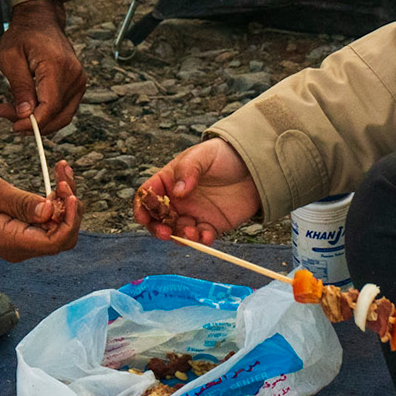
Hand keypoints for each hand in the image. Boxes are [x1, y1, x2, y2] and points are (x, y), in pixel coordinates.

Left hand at [0, 0, 85, 133]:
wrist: (41, 21)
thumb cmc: (24, 35)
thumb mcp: (11, 58)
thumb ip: (19, 87)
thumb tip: (25, 114)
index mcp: (57, 66)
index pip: (50, 106)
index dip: (33, 122)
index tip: (14, 126)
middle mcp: (74, 76)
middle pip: (57, 115)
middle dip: (31, 123)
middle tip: (5, 113)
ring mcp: (78, 81)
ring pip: (61, 116)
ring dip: (38, 121)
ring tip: (13, 111)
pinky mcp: (77, 86)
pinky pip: (64, 109)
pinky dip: (46, 115)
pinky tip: (28, 108)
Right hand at [0, 163, 80, 261]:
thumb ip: (20, 203)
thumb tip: (49, 210)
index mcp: (12, 242)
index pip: (56, 241)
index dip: (70, 219)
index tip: (69, 193)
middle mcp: (21, 248)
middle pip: (63, 236)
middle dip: (71, 207)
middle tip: (63, 177)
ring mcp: (23, 243)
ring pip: (59, 228)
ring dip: (66, 201)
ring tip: (61, 171)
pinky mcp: (24, 233)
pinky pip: (48, 223)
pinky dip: (56, 202)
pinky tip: (56, 180)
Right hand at [134, 137, 259, 243]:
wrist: (254, 166)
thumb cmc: (223, 155)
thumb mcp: (203, 155)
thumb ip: (188, 170)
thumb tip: (177, 192)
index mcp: (169, 181)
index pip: (148, 196)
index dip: (142, 208)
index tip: (143, 218)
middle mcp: (178, 200)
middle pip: (158, 219)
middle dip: (158, 229)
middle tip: (166, 233)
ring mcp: (193, 214)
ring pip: (178, 232)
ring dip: (181, 236)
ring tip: (192, 232)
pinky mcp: (211, 225)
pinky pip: (201, 237)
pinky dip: (201, 240)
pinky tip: (207, 235)